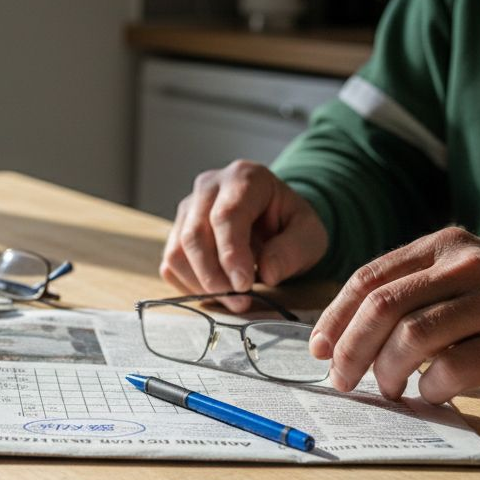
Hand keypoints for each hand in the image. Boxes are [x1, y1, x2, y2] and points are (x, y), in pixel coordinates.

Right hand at [161, 160, 328, 311]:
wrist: (274, 220)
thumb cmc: (289, 224)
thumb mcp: (309, 234)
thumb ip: (292, 250)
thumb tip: (266, 273)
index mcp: (244, 177)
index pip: (226, 215)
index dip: (231, 253)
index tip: (244, 285)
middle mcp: (208, 187)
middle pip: (195, 234)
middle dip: (214, 276)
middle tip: (240, 301)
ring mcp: (188, 209)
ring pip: (177, 252)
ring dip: (201, 285)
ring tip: (233, 300)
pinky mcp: (175, 232)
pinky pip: (170, 265)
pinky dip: (190, 286)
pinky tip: (217, 291)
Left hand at [310, 226, 479, 403]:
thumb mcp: (458, 277)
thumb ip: (407, 293)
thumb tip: (339, 338)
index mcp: (442, 246)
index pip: (368, 279)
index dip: (335, 317)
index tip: (318, 348)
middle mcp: (466, 265)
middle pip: (382, 307)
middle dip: (350, 349)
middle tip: (341, 379)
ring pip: (412, 338)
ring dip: (387, 372)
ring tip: (389, 388)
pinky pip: (451, 369)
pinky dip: (429, 387)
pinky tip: (431, 391)